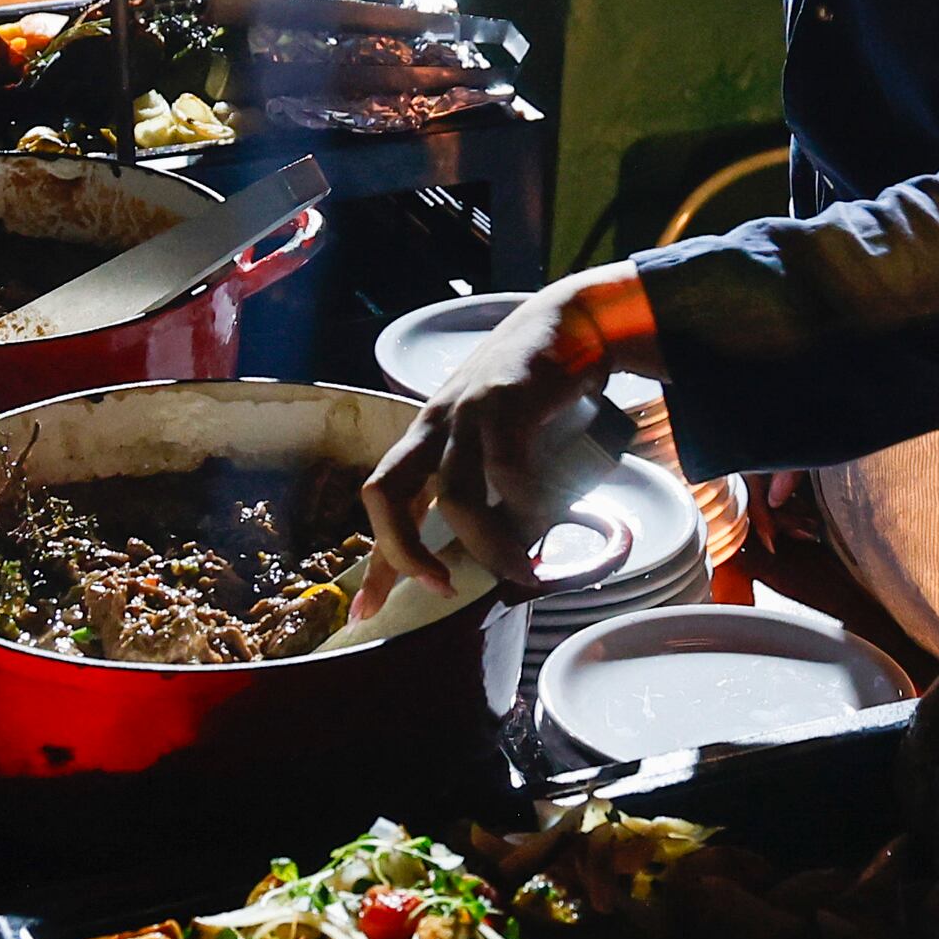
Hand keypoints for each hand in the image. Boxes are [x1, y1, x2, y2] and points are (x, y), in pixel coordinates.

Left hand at [363, 268, 657, 594]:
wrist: (572, 323)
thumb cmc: (537, 390)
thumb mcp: (499, 438)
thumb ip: (492, 487)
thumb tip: (503, 551)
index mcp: (426, 439)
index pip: (385, 505)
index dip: (376, 565)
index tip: (366, 615)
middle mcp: (433, 425)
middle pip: (385, 491)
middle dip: (402, 552)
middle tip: (440, 590)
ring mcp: (466, 412)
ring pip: (454, 496)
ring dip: (486, 547)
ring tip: (520, 572)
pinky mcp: (505, 401)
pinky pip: (506, 471)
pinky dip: (524, 508)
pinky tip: (545, 522)